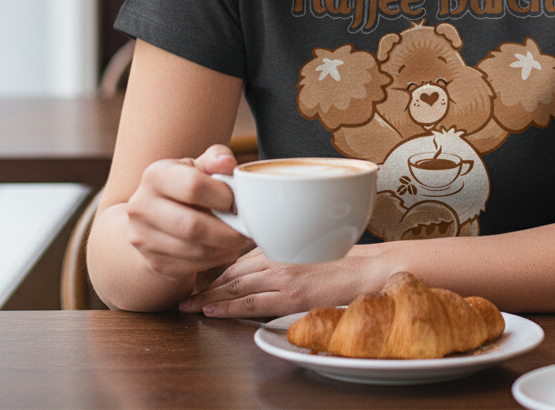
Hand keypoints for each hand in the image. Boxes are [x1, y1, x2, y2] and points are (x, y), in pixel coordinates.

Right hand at [125, 144, 254, 279]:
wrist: (156, 214)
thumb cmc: (186, 184)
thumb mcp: (199, 165)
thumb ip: (216, 158)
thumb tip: (228, 163)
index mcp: (155, 175)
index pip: (193, 186)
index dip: (222, 196)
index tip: (239, 202)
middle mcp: (141, 207)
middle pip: (191, 225)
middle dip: (228, 231)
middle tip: (250, 229)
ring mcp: (143, 238)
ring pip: (193, 250)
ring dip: (226, 248)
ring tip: (244, 240)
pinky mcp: (153, 262)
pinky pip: (191, 266)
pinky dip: (216, 260)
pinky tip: (229, 249)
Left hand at [178, 244, 388, 318]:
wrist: (369, 269)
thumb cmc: (346, 259)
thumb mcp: (312, 248)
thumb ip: (289, 252)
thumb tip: (270, 263)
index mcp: (283, 243)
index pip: (241, 257)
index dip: (217, 268)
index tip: (202, 278)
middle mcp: (279, 256)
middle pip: (232, 271)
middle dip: (206, 284)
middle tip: (185, 296)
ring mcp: (283, 275)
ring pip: (236, 286)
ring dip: (210, 297)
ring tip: (190, 307)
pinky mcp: (290, 295)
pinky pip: (252, 303)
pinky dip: (228, 308)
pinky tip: (212, 311)